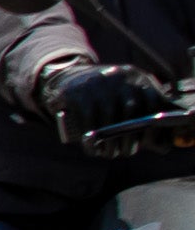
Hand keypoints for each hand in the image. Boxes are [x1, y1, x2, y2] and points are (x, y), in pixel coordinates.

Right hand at [42, 58, 169, 144]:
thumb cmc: (104, 98)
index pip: (153, 100)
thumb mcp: (125, 99)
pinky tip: (91, 146)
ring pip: (109, 116)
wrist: (67, 80)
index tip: (146, 143)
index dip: (152, 124)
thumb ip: (145, 119)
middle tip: (124, 153)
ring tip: (108, 153)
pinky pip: (88, 118)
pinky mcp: (77, 92)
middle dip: (129, 136)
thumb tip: (161, 145)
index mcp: (137, 77)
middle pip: (131, 110)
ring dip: (109, 140)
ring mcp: (97, 82)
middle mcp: (119, 76)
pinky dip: (90, 136)